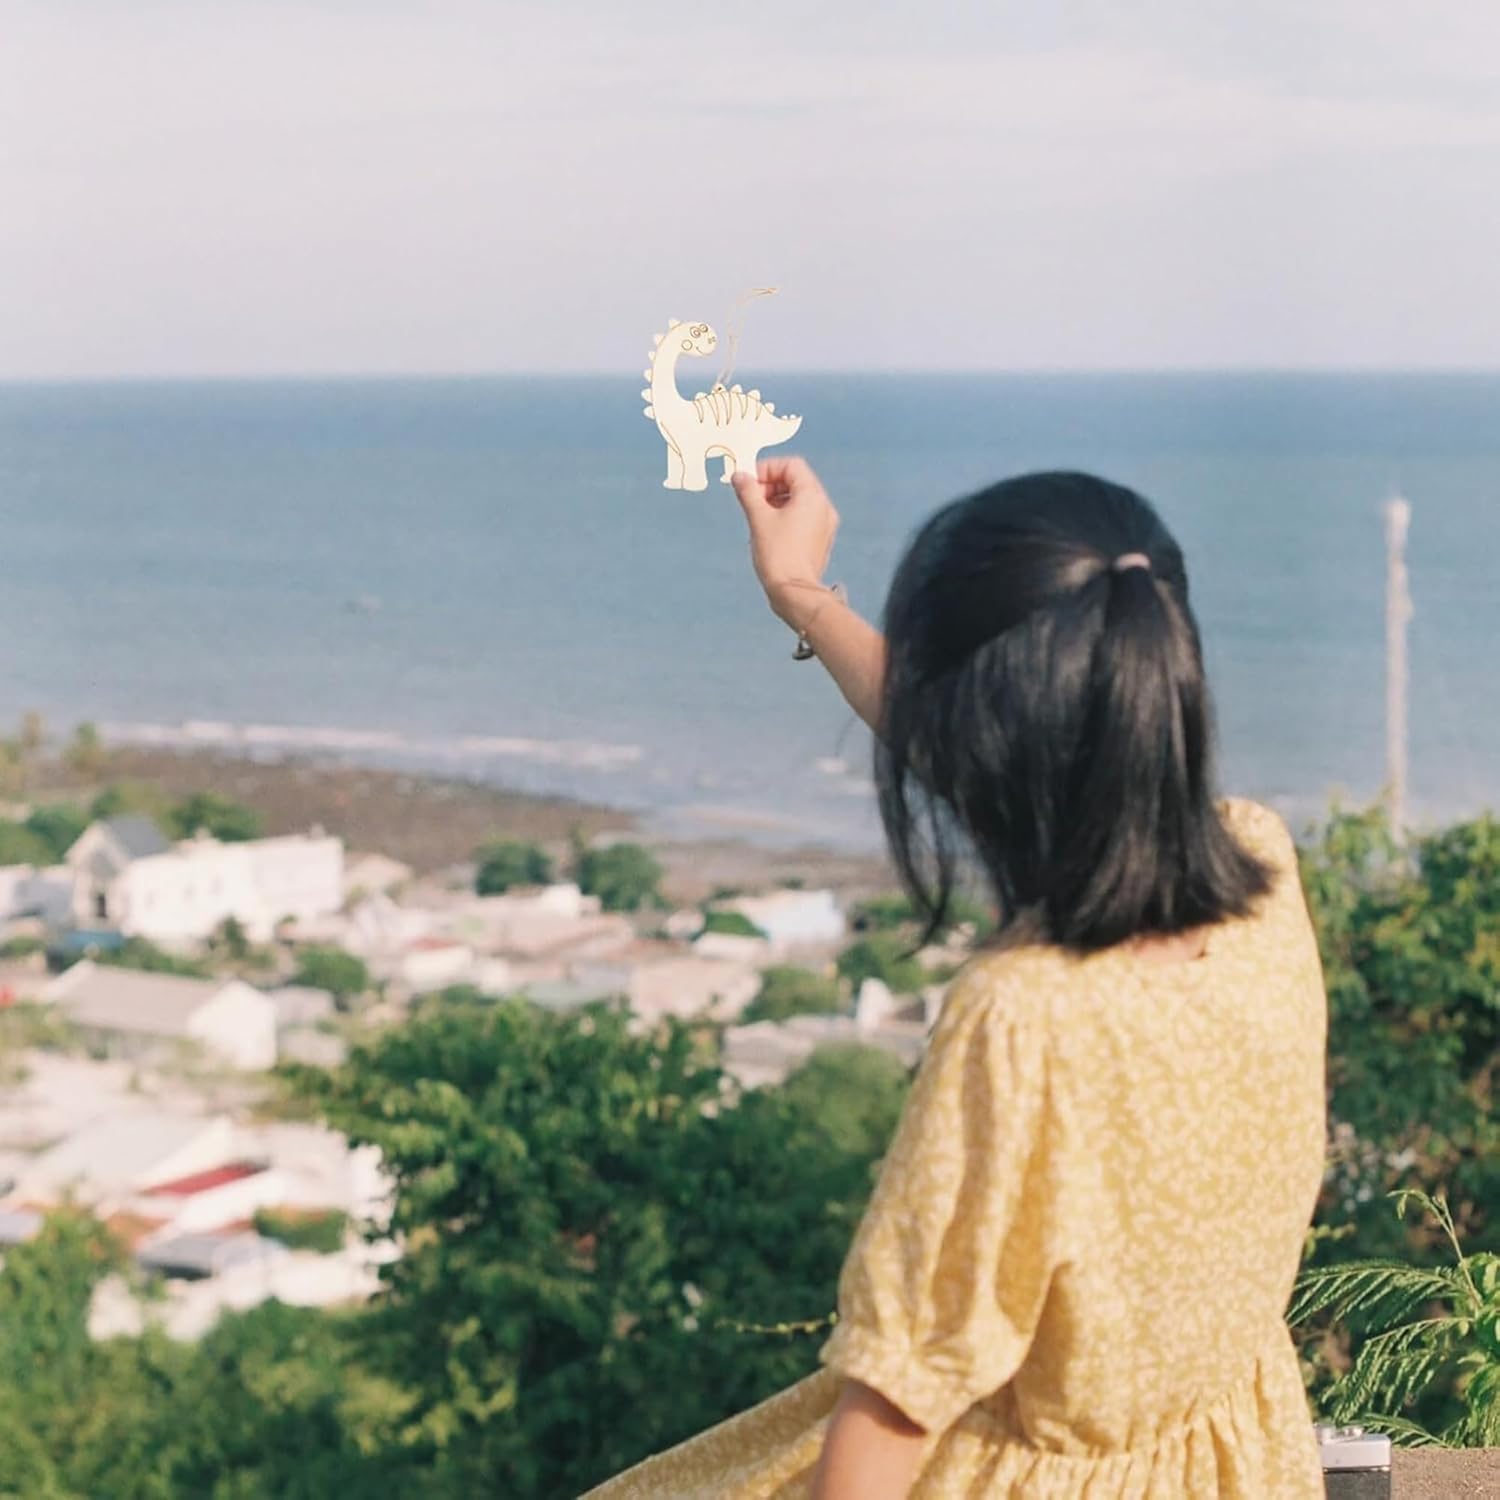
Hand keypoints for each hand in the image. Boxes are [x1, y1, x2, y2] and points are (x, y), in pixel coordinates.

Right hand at [731, 457, 840, 632]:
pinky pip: (802, 517)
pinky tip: (768, 530)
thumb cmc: (778, 555)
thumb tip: (739, 476)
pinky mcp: (819, 539)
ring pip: (798, 499)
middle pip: (795, 481)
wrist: (795, 593)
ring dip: (775, 500)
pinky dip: (784, 515)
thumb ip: (748, 492)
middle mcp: (823, 507)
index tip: (748, 482)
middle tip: (750, 499)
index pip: (791, 466)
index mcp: (812, 496)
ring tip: (756, 516)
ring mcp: (823, 524)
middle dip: (769, 485)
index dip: (767, 469)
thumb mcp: (758, 518)